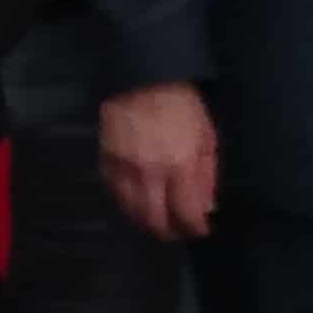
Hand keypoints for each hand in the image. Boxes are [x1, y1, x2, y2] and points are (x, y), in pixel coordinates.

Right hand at [101, 82, 219, 241]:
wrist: (141, 80)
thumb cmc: (181, 107)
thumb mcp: (206, 137)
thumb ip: (207, 175)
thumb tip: (206, 208)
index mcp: (180, 165)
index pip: (186, 214)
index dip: (194, 228)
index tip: (199, 230)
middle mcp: (150, 173)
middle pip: (155, 221)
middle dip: (169, 232)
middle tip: (177, 232)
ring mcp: (124, 169)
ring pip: (132, 212)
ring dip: (146, 222)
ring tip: (158, 222)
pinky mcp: (106, 162)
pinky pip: (115, 195)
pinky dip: (127, 205)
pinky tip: (137, 204)